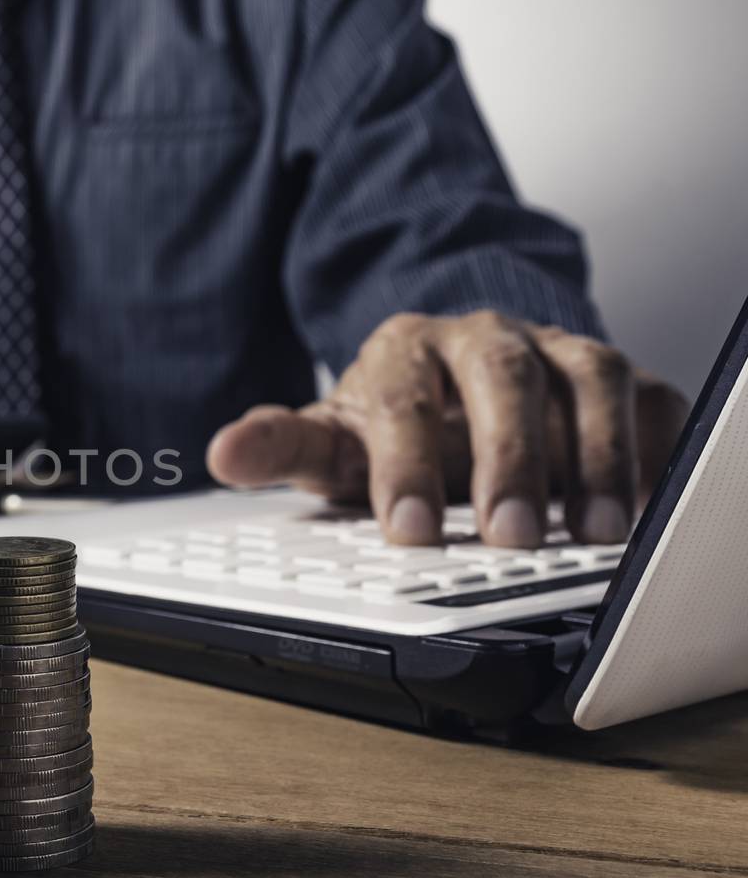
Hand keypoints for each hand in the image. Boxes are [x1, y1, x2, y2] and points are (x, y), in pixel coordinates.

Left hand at [206, 310, 688, 547]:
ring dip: (598, 455)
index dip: (405, 465)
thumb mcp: (331, 440)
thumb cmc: (395, 423)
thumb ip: (279, 447)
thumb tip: (221, 453)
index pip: (404, 400)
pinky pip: (650, 396)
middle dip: (510, 457)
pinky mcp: (620, 375)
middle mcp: (485, 338)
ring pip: (589, 377)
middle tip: (509, 538)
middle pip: (503, 377)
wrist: (459, 380)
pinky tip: (651, 505)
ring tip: (595, 534)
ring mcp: (558, 349)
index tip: (407, 534)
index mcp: (404, 349)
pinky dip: (656, 445)